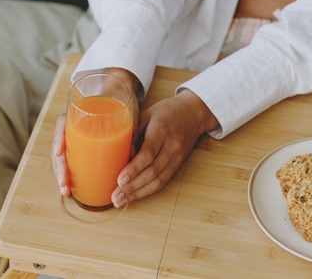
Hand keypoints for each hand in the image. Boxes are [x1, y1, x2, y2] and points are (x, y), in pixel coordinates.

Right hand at [51, 68, 140, 196]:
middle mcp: (74, 127)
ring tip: (65, 190)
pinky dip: (69, 176)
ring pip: (62, 156)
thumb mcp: (125, 112)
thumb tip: (132, 155)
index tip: (60, 152)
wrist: (120, 98)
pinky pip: (71, 161)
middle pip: (60, 145)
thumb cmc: (121, 104)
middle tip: (64, 182)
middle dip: (59, 166)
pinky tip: (69, 189)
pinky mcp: (82, 149)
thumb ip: (128, 130)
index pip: (63, 123)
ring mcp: (76, 138)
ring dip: (61, 174)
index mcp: (80, 113)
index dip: (59, 137)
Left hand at [111, 89, 218, 207]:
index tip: (119, 180)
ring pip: (158, 180)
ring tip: (122, 201)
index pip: (148, 154)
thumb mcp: (147, 113)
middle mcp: (172, 146)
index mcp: (162, 130)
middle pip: (152, 171)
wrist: (194, 112)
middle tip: (116, 197)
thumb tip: (120, 154)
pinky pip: (164, 181)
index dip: (134, 169)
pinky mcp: (178, 164)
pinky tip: (136, 195)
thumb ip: (133, 132)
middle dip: (133, 187)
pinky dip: (148, 190)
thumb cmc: (167, 111)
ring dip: (139, 193)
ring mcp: (177, 157)